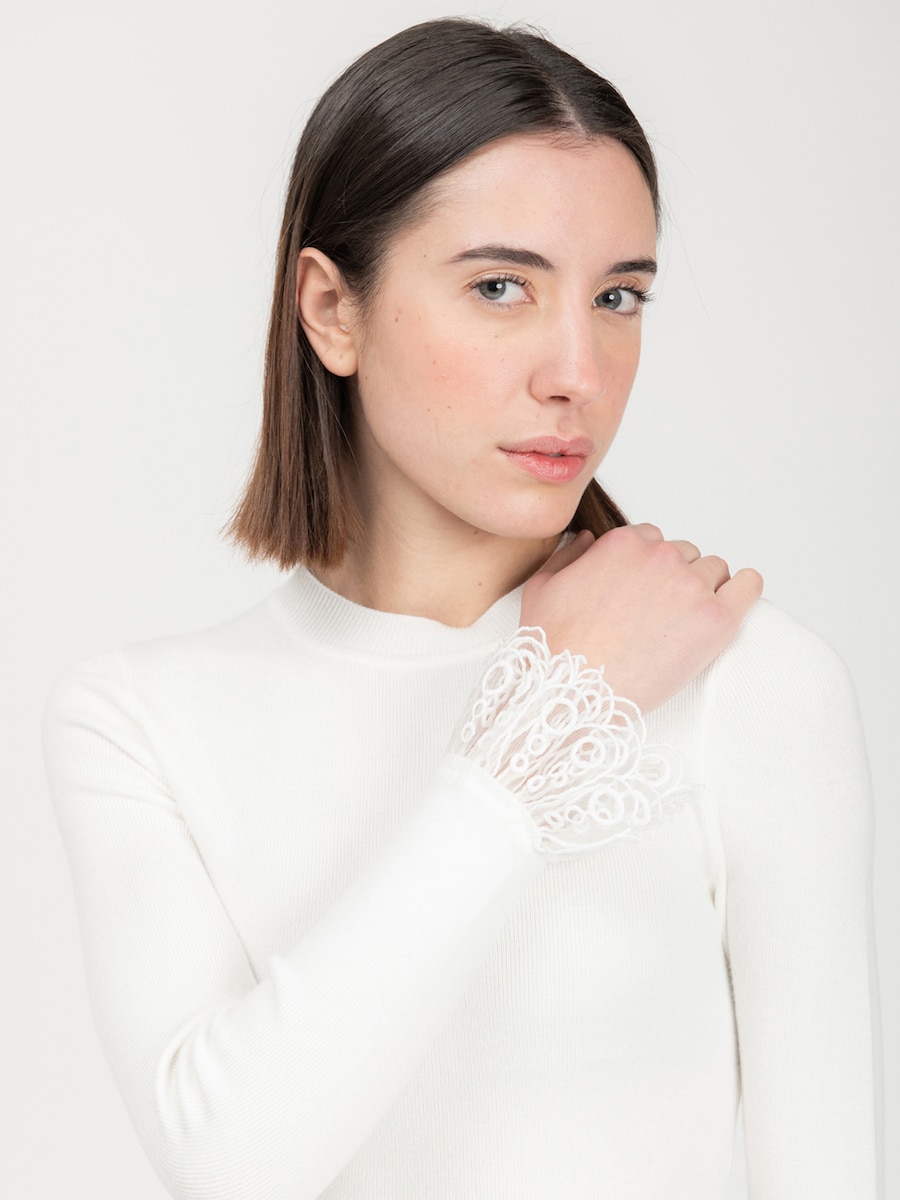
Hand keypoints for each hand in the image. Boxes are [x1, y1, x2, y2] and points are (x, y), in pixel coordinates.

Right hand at [519, 524, 762, 712]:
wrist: (573, 693)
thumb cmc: (554, 648)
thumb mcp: (543, 587)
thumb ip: (568, 554)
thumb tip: (588, 540)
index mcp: (622, 543)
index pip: (651, 539)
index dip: (647, 567)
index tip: (643, 591)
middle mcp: (660, 556)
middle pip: (685, 554)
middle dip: (674, 578)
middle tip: (661, 614)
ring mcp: (691, 586)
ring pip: (715, 570)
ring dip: (705, 588)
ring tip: (688, 620)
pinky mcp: (716, 619)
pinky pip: (748, 586)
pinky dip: (745, 589)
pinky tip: (735, 600)